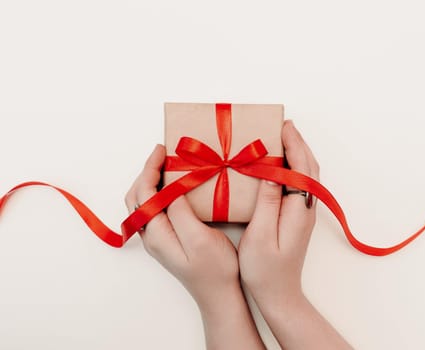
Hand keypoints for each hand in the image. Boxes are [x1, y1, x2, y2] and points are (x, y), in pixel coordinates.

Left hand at [125, 144, 238, 308]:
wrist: (220, 295)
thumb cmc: (215, 269)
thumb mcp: (199, 239)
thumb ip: (180, 213)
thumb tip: (170, 190)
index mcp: (156, 234)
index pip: (143, 193)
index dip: (149, 169)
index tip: (163, 150)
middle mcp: (152, 236)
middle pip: (137, 197)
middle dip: (147, 172)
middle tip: (164, 154)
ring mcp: (159, 238)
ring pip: (144, 203)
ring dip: (151, 181)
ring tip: (168, 165)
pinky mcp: (169, 239)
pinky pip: (156, 210)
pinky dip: (160, 192)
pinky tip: (176, 187)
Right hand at [238, 120, 352, 349]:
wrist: (280, 293)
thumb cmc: (266, 270)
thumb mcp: (261, 235)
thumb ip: (268, 202)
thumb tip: (271, 172)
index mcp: (298, 209)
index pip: (301, 168)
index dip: (294, 145)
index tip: (283, 126)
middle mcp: (305, 208)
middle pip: (308, 167)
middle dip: (297, 143)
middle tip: (281, 124)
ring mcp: (303, 212)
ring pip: (305, 174)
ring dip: (296, 153)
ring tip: (280, 137)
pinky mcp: (296, 217)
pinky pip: (299, 183)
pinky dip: (292, 167)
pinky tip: (278, 164)